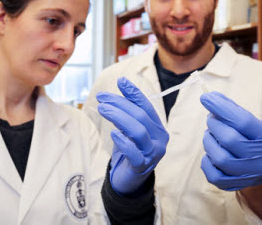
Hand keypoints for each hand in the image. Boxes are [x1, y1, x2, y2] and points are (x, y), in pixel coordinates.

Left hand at [97, 77, 168, 194]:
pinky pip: (134, 153)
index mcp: (158, 128)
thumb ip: (127, 111)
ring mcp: (152, 154)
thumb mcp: (129, 129)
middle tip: (102, 98)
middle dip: (120, 104)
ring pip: (138, 131)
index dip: (134, 93)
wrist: (129, 179)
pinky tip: (113, 133)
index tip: (120, 81)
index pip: (147, 106)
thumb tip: (122, 83)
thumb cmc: (129, 150)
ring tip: (102, 109)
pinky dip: (123, 141)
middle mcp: (160, 140)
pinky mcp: (142, 167)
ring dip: (118, 117)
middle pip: (140, 116)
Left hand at [200, 91, 261, 190]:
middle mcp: (260, 160)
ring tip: (211, 134)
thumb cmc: (252, 139)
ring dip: (208, 140)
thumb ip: (231, 109)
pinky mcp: (232, 185)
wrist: (261, 168)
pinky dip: (206, 160)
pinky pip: (212, 174)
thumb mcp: (251, 123)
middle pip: (229, 139)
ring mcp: (247, 175)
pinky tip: (211, 152)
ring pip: (219, 157)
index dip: (222, 108)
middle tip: (212, 119)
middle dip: (215, 125)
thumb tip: (210, 97)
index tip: (206, 97)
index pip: (243, 121)